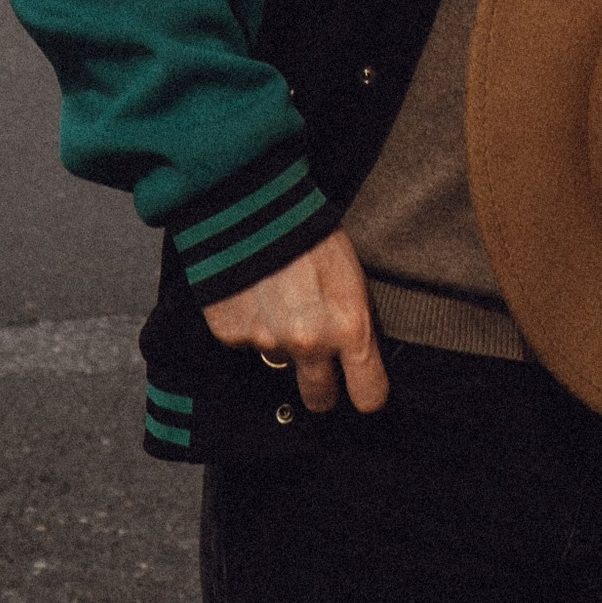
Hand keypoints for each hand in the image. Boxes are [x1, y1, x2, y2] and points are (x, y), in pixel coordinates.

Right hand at [202, 229, 388, 417]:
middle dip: (321, 385)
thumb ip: (353, 322)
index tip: (362, 387)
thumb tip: (357, 352)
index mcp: (348, 327)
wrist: (253, 203)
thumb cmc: (309, 229)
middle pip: (320, 399)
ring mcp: (267, 342)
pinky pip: (245, 342)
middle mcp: (309, 343)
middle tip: (317, 359)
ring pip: (279, 361)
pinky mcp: (233, 335)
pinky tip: (252, 292)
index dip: (366, 392)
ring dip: (281, 341)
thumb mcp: (351, 275)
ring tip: (278, 298)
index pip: (369, 395)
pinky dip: (249, 324)